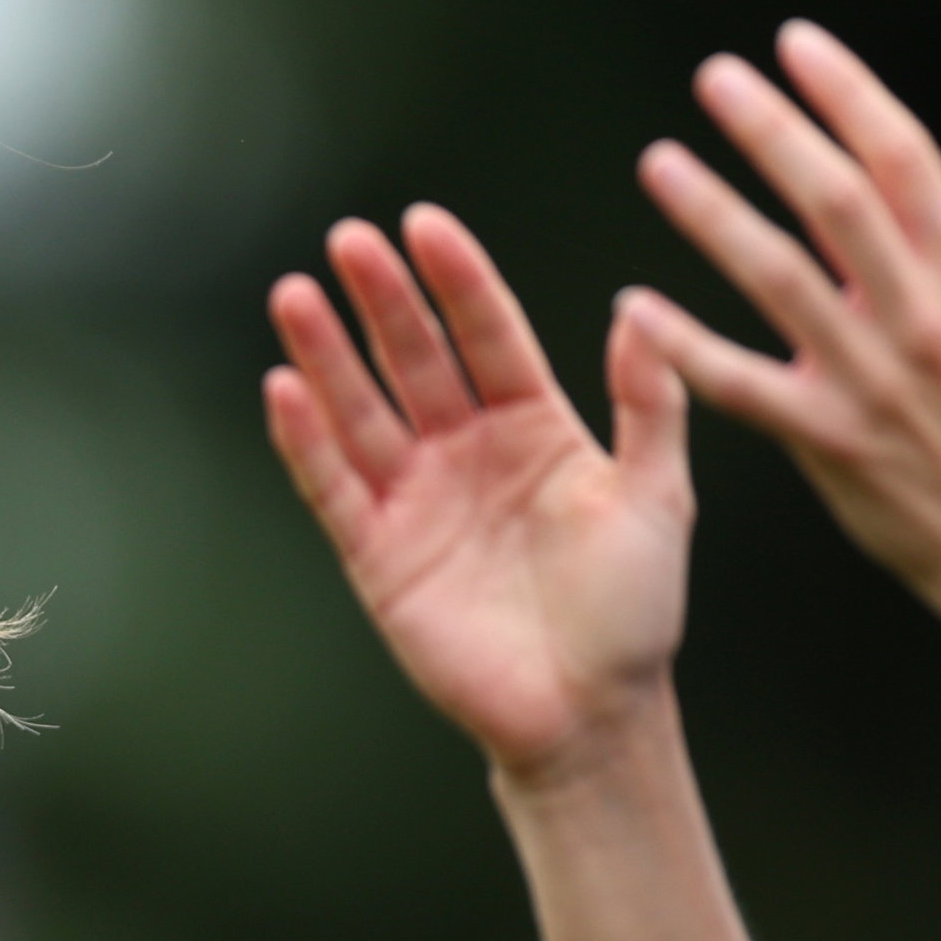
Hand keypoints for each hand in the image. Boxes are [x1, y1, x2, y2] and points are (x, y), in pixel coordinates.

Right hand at [264, 205, 693, 783]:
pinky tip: (283, 387)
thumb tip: (638, 310)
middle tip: (351, 240)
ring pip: (362, 411)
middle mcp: (468, 453)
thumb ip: (648, 406)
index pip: (488, 336)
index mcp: (536, 429)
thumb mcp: (657, 498)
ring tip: (296, 295)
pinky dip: (307, 440)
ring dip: (327, 355)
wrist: (590, 716)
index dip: (458, 282)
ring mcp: (418, 501)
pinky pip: (334, 486)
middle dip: (383, 301)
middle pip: (415, 359)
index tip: (426, 224)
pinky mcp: (378, 555)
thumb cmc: (632, 613)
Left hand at [619, 22, 940, 630]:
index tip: (796, 45)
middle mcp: (917, 315)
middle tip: (715, 79)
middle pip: (834, 199)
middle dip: (770, 129)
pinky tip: (636, 305)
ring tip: (661, 165)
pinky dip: (686, 346)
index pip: (902, 157)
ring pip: (777, 276)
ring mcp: (868, 377)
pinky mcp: (827, 438)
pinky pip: (741, 384)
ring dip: (713, 215)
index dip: (847, 92)